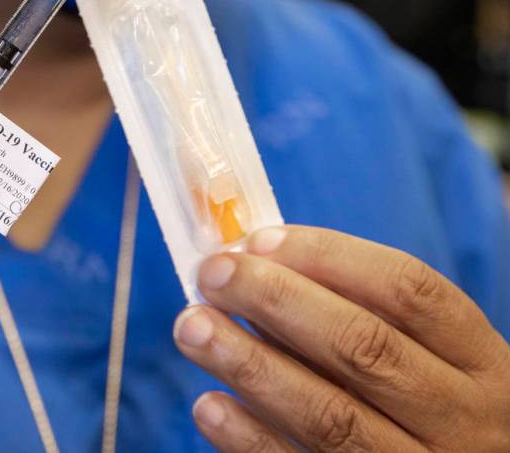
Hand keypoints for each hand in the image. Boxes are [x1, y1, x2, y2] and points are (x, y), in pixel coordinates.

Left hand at [173, 225, 509, 451]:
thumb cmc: (429, 410)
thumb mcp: (433, 362)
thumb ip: (363, 316)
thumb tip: (256, 267)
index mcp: (482, 364)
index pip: (410, 290)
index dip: (328, 256)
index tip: (258, 240)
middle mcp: (464, 421)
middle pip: (363, 347)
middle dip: (276, 301)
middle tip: (212, 274)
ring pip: (329, 414)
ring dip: (249, 364)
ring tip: (192, 327)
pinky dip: (251, 439)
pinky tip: (209, 405)